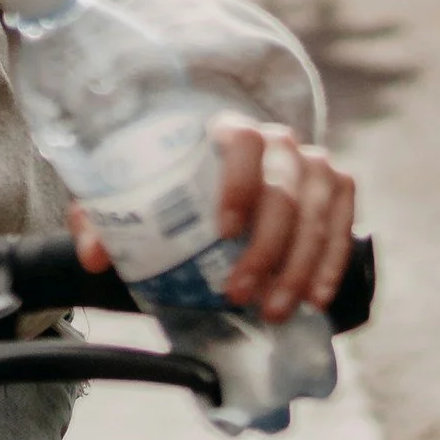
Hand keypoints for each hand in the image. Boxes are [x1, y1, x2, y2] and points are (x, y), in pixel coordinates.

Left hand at [69, 119, 356, 322]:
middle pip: (284, 188)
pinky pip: (343, 223)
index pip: (242, 142)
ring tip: (273, 309)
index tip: (223, 232)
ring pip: (317, 210)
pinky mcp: (336, 187)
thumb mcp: (137, 195)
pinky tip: (315, 298)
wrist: (223, 173)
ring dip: (298, 265)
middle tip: (239, 294)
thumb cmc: (176, 185)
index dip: (238, 183)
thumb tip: (95, 257)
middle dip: (266, 248)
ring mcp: (311, 162)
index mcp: (226, 129)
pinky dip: (331, 262)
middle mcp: (277, 140)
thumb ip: (109, 219)